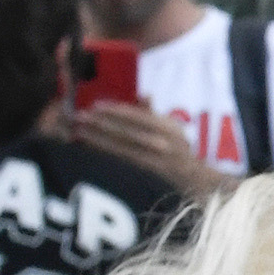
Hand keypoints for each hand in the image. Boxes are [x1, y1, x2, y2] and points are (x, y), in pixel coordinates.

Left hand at [67, 98, 230, 203]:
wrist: (193, 180)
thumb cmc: (177, 149)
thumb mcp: (171, 127)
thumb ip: (153, 112)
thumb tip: (143, 94)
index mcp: (167, 128)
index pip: (136, 116)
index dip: (114, 111)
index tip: (95, 106)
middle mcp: (162, 145)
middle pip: (126, 132)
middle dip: (101, 124)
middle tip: (80, 117)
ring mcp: (154, 163)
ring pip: (121, 149)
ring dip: (98, 140)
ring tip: (80, 132)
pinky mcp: (146, 177)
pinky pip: (121, 164)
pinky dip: (105, 155)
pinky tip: (90, 150)